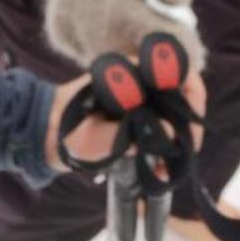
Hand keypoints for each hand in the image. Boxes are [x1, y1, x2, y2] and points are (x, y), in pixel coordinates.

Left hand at [44, 67, 205, 173]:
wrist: (46, 133)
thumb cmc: (66, 128)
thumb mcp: (93, 136)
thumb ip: (128, 134)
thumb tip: (170, 132)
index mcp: (131, 71)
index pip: (178, 70)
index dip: (192, 94)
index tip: (191, 124)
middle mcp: (141, 81)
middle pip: (181, 96)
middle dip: (188, 126)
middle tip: (185, 153)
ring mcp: (141, 99)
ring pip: (173, 115)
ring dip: (177, 140)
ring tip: (168, 169)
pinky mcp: (137, 117)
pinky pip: (161, 128)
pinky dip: (164, 148)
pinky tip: (159, 170)